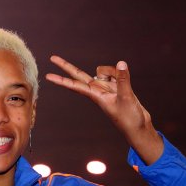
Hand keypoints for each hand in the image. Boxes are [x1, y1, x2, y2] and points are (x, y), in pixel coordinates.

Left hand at [46, 56, 162, 163]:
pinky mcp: (116, 87)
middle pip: (79, 75)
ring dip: (114, 71)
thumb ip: (123, 80)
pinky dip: (121, 74)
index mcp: (95, 96)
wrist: (138, 127)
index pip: (75, 85)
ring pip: (105, 70)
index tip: (47, 76)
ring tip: (123, 87)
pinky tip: (126, 82)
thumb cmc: (129, 118)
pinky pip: (116, 73)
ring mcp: (106, 88)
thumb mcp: (126, 98)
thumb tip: (120, 63)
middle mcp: (98, 90)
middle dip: (67, 66)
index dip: (61, 80)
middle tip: (52, 58)